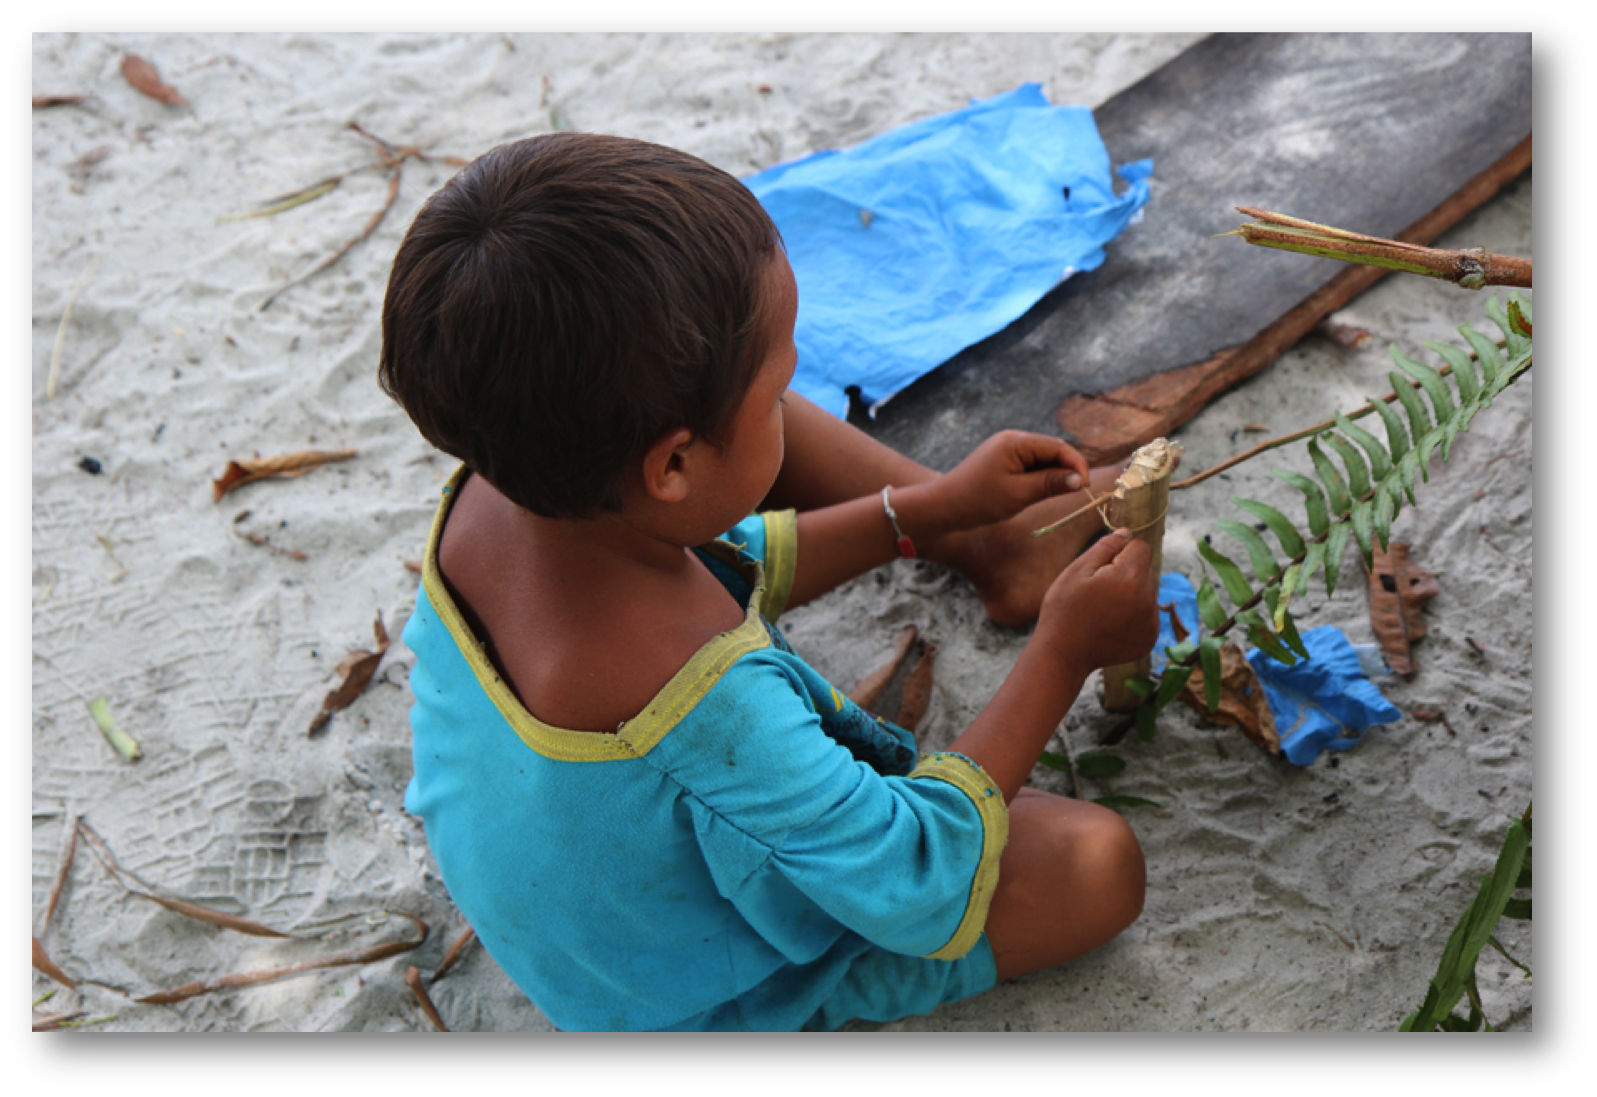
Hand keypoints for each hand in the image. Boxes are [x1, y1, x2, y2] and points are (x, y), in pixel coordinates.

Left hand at [933, 431, 1091, 531]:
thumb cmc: (978, 501)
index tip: (1085, 486)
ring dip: (1052, 476)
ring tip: (1051, 497)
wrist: (943, 508)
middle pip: (1052, 451)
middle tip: (1075, 494)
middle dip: (1066, 470)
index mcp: (1016, 442)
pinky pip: (1030, 467)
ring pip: (1042, 460)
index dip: (1076, 464)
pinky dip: (1039, 479)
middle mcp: (1012, 440)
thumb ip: (1050, 484)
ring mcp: (1006, 450)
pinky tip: (1036, 495)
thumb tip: (1079, 479)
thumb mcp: (1018, 494)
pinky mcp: (1003, 462)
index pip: (1058, 446)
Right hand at [1036, 529, 1160, 671]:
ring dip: (1131, 593)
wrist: (1063, 654)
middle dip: (1127, 571)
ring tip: (1103, 608)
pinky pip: (1147, 614)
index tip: (1101, 566)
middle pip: (1146, 569)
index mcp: (1132, 578)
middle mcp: (1148, 599)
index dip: (1120, 551)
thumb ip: (1106, 546)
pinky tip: (1110, 623)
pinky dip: (1133, 614)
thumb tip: (1127, 532)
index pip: (1140, 546)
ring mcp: (1151, 621)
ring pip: (1147, 591)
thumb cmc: (1064, 609)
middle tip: (1098, 589)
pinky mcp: (1150, 638)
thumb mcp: (1077, 570)